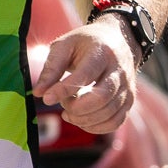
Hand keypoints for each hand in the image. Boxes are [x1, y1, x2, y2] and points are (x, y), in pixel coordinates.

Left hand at [32, 19, 137, 133]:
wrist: (118, 39)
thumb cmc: (86, 43)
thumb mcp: (65, 46)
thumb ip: (51, 69)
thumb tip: (38, 94)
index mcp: (102, 52)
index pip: (85, 75)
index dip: (64, 90)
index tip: (46, 99)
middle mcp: (119, 71)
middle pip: (101, 98)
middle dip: (76, 108)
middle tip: (63, 103)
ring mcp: (127, 87)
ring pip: (108, 114)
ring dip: (83, 119)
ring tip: (69, 111)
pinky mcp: (129, 101)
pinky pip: (115, 122)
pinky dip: (95, 127)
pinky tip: (82, 120)